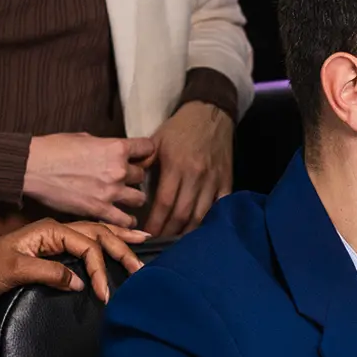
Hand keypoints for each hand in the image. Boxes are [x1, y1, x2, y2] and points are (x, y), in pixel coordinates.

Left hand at [0, 218, 145, 301]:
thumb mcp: (16, 271)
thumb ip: (50, 273)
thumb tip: (80, 282)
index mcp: (50, 231)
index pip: (86, 246)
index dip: (99, 268)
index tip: (105, 293)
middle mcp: (57, 230)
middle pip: (97, 234)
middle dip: (121, 248)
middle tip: (140, 267)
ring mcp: (56, 237)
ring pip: (95, 233)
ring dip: (119, 238)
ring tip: (143, 240)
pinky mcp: (55, 247)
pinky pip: (87, 240)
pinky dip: (106, 239)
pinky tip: (119, 239)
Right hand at [23, 133, 156, 226]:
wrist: (33, 167)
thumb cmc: (54, 149)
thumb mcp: (84, 138)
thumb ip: (104, 145)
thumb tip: (110, 149)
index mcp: (115, 147)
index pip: (148, 148)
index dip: (145, 152)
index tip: (141, 157)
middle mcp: (118, 169)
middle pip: (142, 175)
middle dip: (134, 177)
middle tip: (125, 180)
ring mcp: (110, 191)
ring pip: (140, 198)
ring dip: (134, 198)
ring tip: (127, 200)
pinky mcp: (99, 210)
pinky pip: (125, 220)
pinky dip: (127, 221)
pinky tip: (126, 219)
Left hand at [144, 102, 233, 241]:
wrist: (210, 113)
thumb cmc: (179, 128)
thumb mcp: (156, 141)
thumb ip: (144, 163)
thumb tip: (130, 184)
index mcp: (175, 167)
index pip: (164, 202)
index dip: (156, 222)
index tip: (147, 234)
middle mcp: (195, 176)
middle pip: (182, 214)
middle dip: (169, 232)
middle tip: (159, 243)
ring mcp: (213, 180)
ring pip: (201, 214)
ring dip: (188, 231)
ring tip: (177, 242)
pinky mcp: (226, 180)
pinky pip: (219, 206)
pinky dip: (210, 220)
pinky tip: (201, 229)